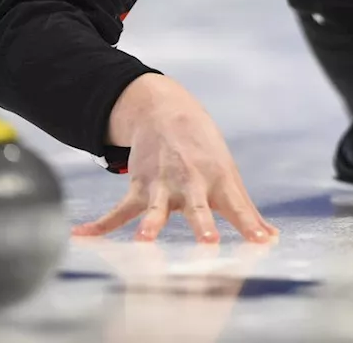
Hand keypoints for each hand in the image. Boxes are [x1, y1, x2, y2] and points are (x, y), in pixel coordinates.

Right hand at [73, 75, 280, 243]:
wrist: (164, 111)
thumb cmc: (203, 150)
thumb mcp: (228, 174)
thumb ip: (246, 211)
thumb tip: (270, 238)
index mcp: (218, 181)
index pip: (238, 207)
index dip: (250, 225)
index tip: (262, 242)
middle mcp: (191, 182)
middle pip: (197, 207)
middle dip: (202, 224)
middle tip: (208, 242)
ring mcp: (162, 185)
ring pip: (155, 207)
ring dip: (150, 223)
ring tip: (144, 240)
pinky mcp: (138, 186)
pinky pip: (118, 210)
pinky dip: (100, 224)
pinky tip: (82, 235)